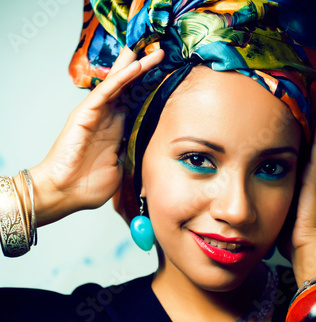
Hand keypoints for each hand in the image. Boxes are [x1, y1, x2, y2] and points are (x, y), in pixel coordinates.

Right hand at [24, 46, 163, 224]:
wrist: (64, 193)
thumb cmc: (87, 186)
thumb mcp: (120, 170)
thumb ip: (132, 156)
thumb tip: (148, 153)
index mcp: (116, 131)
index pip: (135, 103)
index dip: (149, 89)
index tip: (168, 76)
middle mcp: (107, 119)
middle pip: (127, 88)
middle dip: (145, 70)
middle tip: (162, 53)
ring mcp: (95, 114)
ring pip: (118, 84)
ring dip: (136, 67)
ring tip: (154, 52)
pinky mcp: (85, 114)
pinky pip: (105, 92)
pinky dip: (121, 79)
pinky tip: (136, 67)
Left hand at [281, 74, 315, 284]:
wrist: (306, 246)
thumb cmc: (288, 232)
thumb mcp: (274, 206)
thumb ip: (265, 191)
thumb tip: (245, 188)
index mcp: (301, 174)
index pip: (301, 141)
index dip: (302, 120)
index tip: (297, 99)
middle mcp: (314, 167)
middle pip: (314, 129)